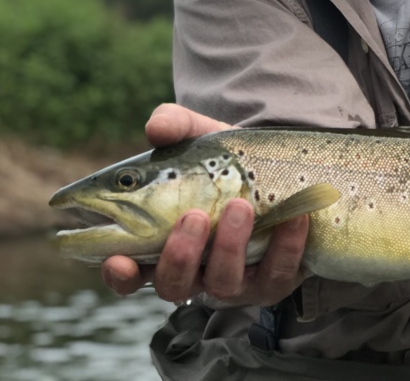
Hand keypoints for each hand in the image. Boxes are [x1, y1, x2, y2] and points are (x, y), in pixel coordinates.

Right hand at [100, 104, 308, 305]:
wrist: (281, 167)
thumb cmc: (226, 159)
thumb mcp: (200, 138)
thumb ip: (175, 125)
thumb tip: (156, 128)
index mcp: (161, 243)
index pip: (129, 273)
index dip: (120, 274)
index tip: (117, 259)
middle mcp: (194, 270)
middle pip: (173, 284)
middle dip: (180, 255)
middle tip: (195, 216)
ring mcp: (234, 279)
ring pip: (223, 283)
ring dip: (229, 246)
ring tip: (241, 206)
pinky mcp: (273, 279)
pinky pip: (277, 274)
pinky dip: (285, 246)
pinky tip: (292, 216)